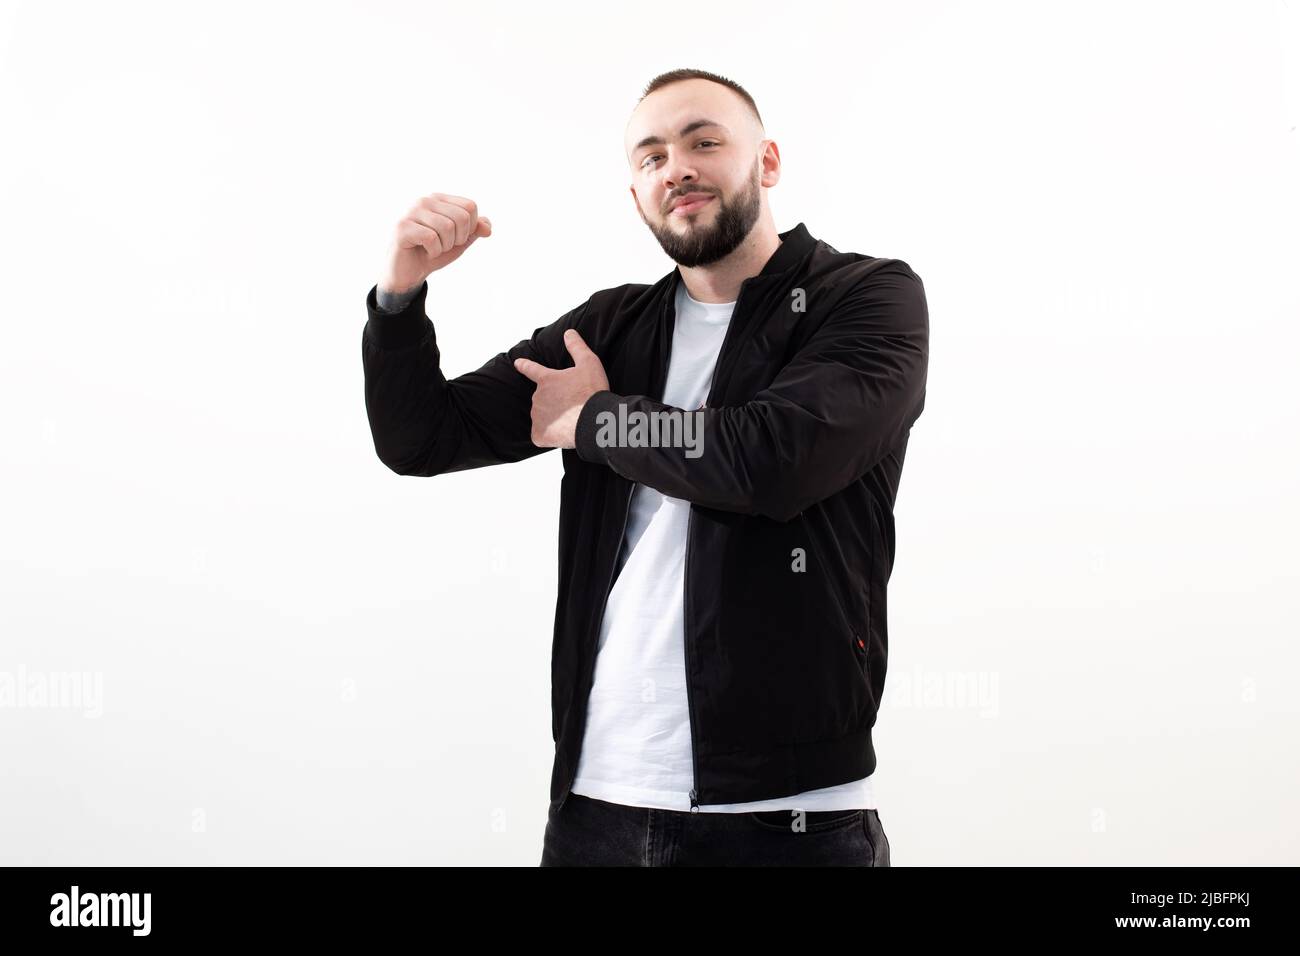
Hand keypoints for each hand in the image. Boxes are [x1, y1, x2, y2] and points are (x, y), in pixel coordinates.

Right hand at [379, 192, 492, 295]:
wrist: (409, 271)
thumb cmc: (434, 252)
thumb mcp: (459, 242)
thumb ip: (475, 231)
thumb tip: (488, 227)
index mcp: (440, 199)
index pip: (470, 207)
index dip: (470, 228)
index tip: (455, 238)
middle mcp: (425, 200)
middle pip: (461, 217)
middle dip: (458, 239)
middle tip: (443, 245)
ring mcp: (412, 212)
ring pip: (447, 227)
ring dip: (445, 246)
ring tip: (434, 248)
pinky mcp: (402, 227)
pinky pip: (431, 238)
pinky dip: (434, 251)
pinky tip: (424, 252)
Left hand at [513, 329, 609, 447]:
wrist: (595, 421)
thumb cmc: (592, 392)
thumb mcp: (589, 363)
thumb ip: (577, 347)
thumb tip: (569, 332)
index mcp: (547, 380)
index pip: (531, 370)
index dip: (525, 366)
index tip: (517, 363)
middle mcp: (537, 397)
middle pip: (543, 398)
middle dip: (555, 401)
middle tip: (574, 404)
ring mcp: (537, 417)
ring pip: (543, 416)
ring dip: (554, 418)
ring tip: (573, 419)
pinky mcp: (539, 434)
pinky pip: (541, 435)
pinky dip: (550, 435)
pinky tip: (564, 433)